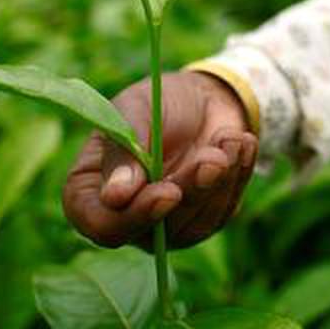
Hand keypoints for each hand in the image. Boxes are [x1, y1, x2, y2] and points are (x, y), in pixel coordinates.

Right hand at [62, 71, 257, 248]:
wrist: (203, 97)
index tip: (169, 191)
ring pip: (192, 225)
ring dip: (218, 180)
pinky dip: (236, 176)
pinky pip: (222, 212)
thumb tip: (115, 197)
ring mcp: (164, 225)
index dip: (133, 216)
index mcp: (90, 190)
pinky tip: (240, 143)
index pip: (101, 225)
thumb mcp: (136, 110)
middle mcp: (124, 216)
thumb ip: (123, 150)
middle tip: (213, 158)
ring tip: (230, 137)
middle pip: (153, 231)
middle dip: (190, 190)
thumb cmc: (158, 101)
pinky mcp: (201, 220)